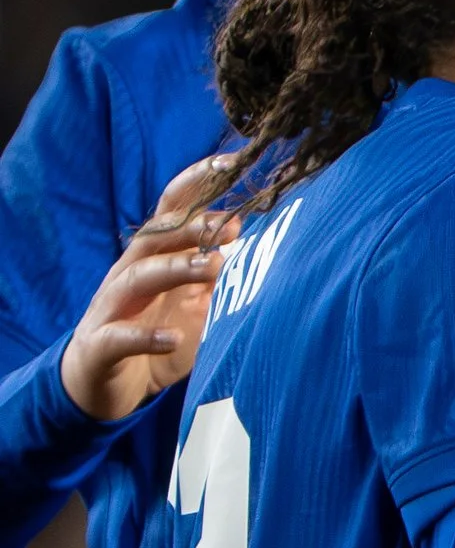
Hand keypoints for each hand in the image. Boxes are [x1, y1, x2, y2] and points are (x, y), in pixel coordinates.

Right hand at [60, 158, 239, 423]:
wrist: (101, 385)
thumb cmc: (155, 335)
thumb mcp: (195, 303)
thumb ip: (219, 275)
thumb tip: (262, 243)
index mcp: (155, 256)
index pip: (174, 208)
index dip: (198, 182)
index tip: (235, 162)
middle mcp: (129, 273)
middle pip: (156, 237)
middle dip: (192, 226)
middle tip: (233, 225)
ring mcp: (111, 307)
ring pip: (137, 277)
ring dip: (176, 270)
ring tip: (212, 268)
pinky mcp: (100, 345)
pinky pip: (120, 337)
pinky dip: (146, 337)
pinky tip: (173, 338)